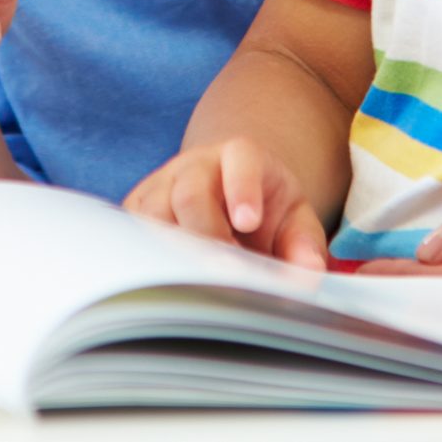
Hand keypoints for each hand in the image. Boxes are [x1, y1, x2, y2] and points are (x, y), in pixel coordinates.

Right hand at [123, 139, 328, 269]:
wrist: (227, 190)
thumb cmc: (264, 206)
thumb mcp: (295, 217)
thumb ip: (305, 243)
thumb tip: (309, 273)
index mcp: (239, 155)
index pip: (240, 161)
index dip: (242, 188)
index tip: (249, 222)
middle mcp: (194, 165)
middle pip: (190, 193)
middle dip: (206, 234)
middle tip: (225, 273)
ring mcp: (161, 184)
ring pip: (153, 214)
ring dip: (173, 252)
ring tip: (197, 286)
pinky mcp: (137, 207)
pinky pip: (131, 232)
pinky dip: (145, 259)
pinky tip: (165, 285)